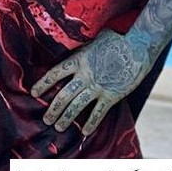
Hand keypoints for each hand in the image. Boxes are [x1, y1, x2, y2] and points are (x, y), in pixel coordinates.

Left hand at [30, 29, 151, 135]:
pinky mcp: (111, 95)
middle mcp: (85, 75)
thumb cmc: (117, 39)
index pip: (55, 73)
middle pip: (63, 95)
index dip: (43, 83)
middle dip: (52, 109)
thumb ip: (83, 45)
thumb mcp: (95, 38)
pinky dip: (91, 123)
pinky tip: (85, 132)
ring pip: (77, 107)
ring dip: (66, 118)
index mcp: (79, 60)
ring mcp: (98, 87)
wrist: (138, 47)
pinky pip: (98, 113)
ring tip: (58, 127)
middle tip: (45, 119)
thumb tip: (74, 42)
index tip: (34, 92)